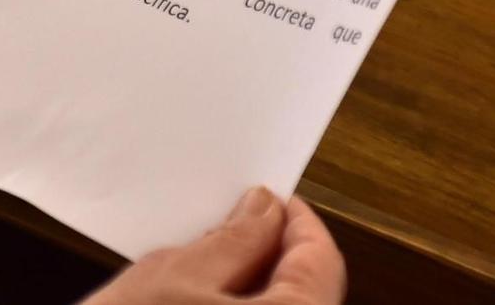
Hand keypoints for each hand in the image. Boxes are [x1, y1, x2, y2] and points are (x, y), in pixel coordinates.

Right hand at [83, 189, 345, 304]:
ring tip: (208, 271)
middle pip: (306, 296)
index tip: (270, 199)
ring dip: (253, 294)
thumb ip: (233, 239)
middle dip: (272, 257)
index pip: (320, 260)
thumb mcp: (174, 278)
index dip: (294, 220)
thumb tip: (262, 212)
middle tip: (235, 226)